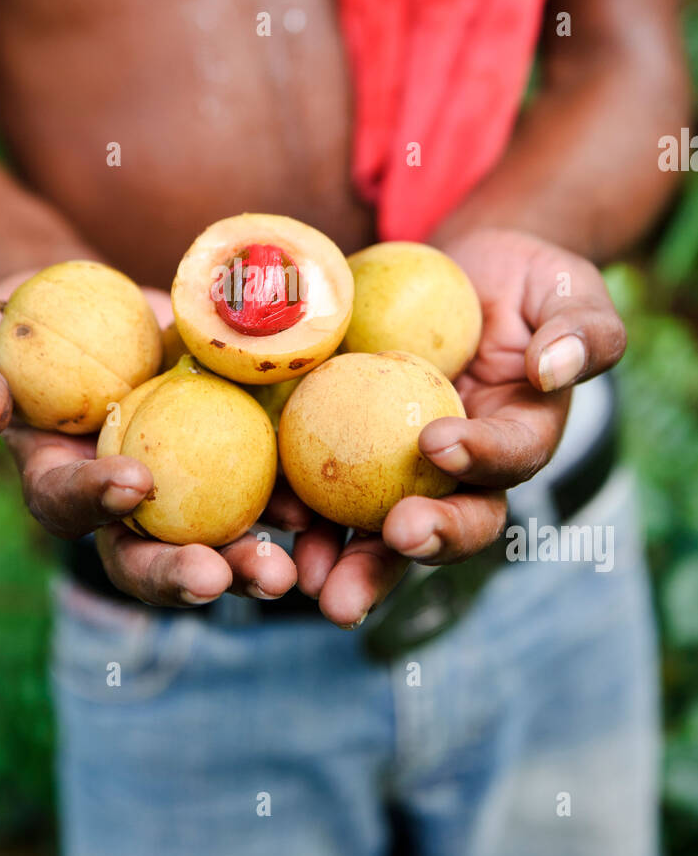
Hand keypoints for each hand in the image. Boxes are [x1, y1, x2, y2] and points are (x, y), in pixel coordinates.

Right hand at [0, 273, 296, 606]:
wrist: (95, 303)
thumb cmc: (19, 326)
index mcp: (58, 481)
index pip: (69, 505)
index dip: (97, 501)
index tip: (134, 482)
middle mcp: (122, 504)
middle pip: (147, 556)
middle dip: (185, 573)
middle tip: (222, 578)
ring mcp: (182, 487)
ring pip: (216, 539)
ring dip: (251, 561)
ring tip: (288, 571)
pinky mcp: (231, 456)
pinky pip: (264, 488)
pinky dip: (293, 504)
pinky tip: (321, 512)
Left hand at [292, 228, 626, 627]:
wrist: (457, 272)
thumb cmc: (523, 279)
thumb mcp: (567, 289)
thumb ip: (583, 331)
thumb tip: (551, 370)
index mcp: (522, 435)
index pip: (511, 458)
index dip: (481, 458)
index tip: (437, 441)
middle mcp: (465, 471)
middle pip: (451, 522)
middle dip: (422, 543)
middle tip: (396, 539)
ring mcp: (404, 470)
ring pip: (381, 531)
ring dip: (354, 563)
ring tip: (319, 583)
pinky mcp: (350, 453)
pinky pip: (325, 489)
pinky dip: (300, 510)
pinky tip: (273, 519)